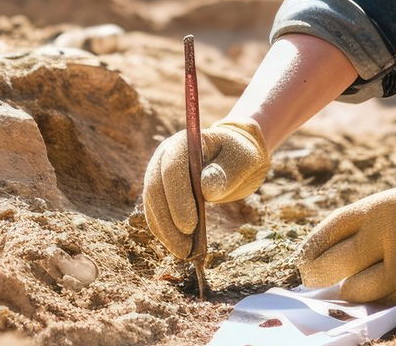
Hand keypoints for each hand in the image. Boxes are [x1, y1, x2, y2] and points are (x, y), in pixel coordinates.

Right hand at [142, 118, 269, 257]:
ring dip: (164, 231)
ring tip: (183, 253)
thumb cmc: (240, 156)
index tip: (190, 226)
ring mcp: (159, 173)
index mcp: (184, 143)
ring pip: (152, 204)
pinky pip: (156, 212)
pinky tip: (178, 247)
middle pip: (155, 189)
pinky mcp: (160, 191)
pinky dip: (164, 231)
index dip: (178, 198)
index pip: (172, 169)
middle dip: (168, 222)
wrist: (233, 154)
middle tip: (184, 250)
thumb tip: (206, 188)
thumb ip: (226, 172)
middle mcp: (164, 156)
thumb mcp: (243, 161)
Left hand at [298, 159, 395, 303]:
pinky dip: (375, 299)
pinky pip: (390, 299)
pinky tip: (368, 297)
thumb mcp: (395, 201)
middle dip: (318, 275)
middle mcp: (387, 236)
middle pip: (336, 263)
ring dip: (345, 293)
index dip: (311, 248)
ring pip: (360, 290)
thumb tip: (335, 250)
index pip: (329, 231)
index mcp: (378, 209)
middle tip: (312, 279)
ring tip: (340, 291)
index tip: (302, 258)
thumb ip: (368, 224)